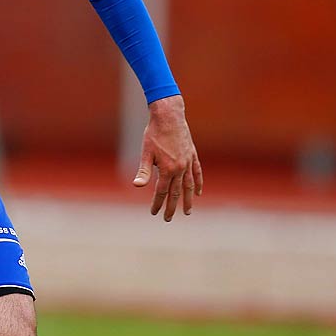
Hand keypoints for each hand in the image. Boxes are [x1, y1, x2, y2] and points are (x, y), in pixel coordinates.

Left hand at [133, 95, 201, 221]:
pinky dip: (198, 183)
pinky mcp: (192, 155)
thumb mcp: (145, 153)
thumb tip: (137, 186)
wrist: (169, 116)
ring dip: (187, 199)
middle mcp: (180, 168)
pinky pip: (197, 173)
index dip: (157, 203)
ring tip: (187, 211)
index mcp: (167, 169)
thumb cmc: (154, 134)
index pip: (162, 191)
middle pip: (176, 192)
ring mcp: (188, 162)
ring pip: (189, 185)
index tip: (154, 212)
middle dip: (172, 207)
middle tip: (168, 219)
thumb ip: (143, 171)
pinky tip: (198, 192)